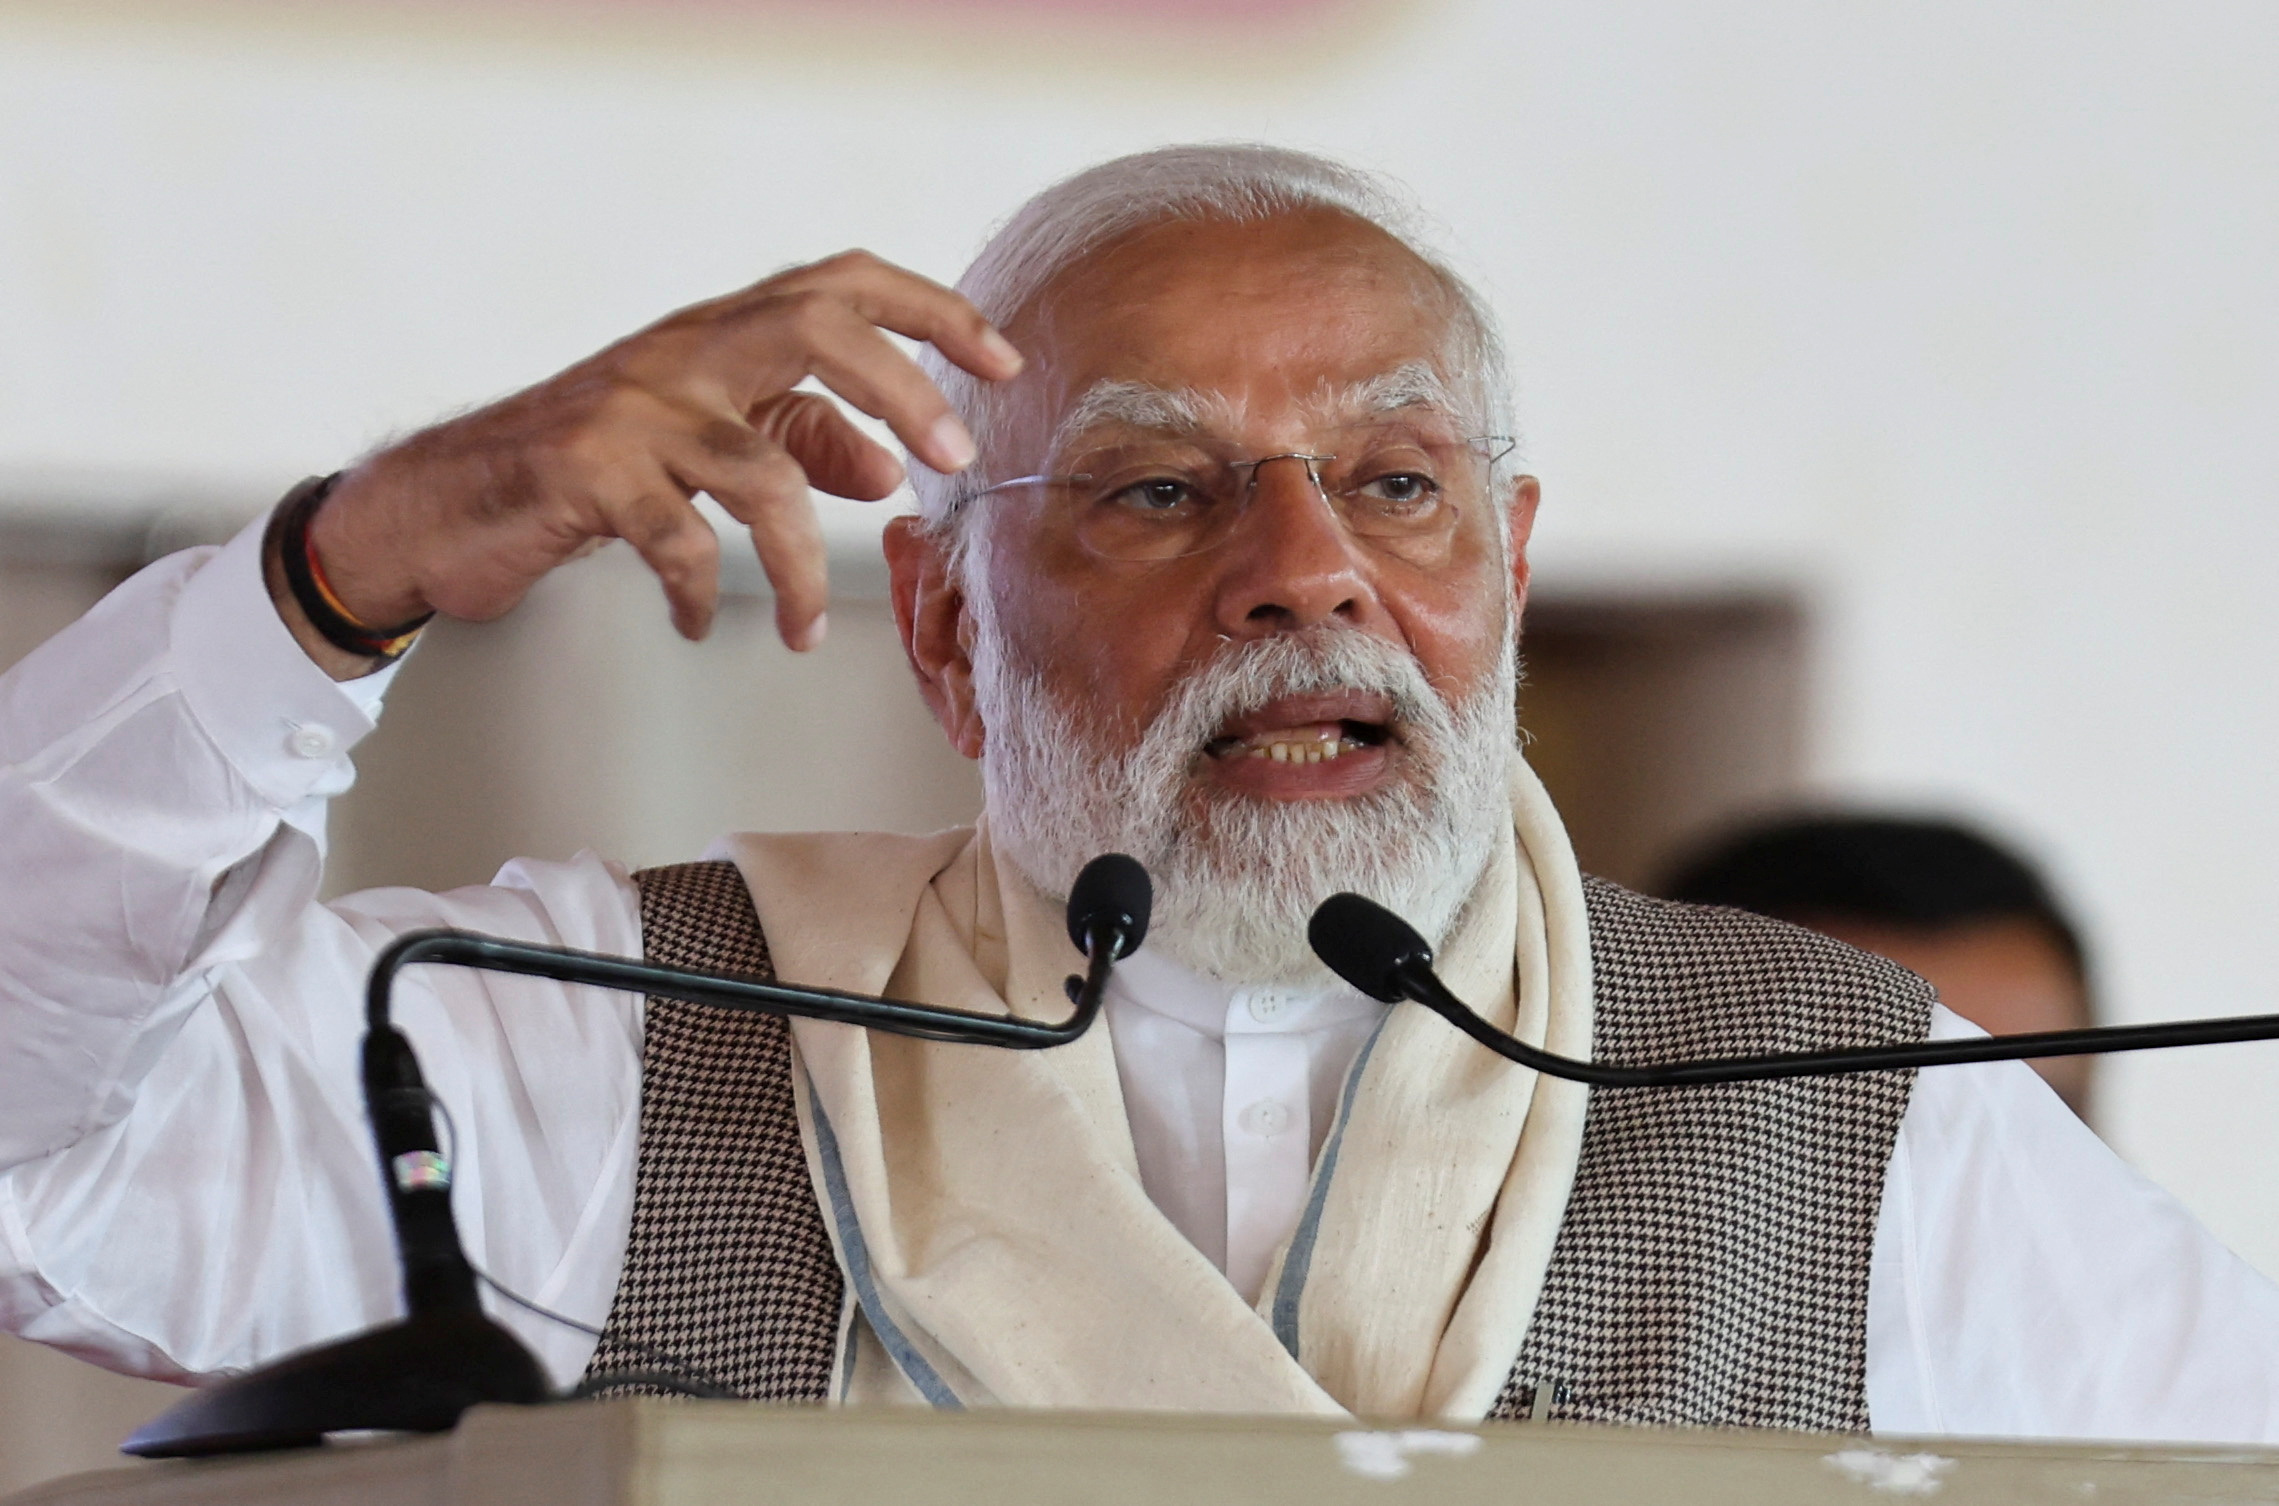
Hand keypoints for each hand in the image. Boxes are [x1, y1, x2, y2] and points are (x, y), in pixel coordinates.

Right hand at [278, 251, 1019, 674]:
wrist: (438, 503)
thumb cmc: (580, 468)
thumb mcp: (699, 443)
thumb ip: (795, 441)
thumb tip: (887, 469)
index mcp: (715, 336)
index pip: (837, 282)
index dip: (928, 309)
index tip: (1000, 358)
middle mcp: (678, 353)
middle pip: (813, 326)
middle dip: (901, 387)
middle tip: (952, 459)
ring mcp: (630, 409)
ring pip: (760, 472)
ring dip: (805, 565)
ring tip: (808, 628)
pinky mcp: (585, 473)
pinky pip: (681, 543)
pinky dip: (706, 597)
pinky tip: (702, 624)